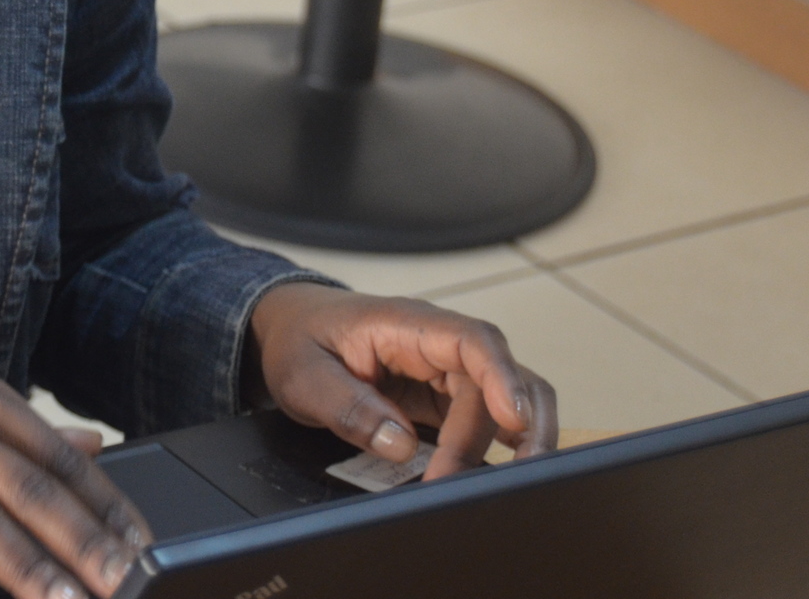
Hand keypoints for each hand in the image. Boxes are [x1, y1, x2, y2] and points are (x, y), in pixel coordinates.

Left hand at [248, 283, 558, 479]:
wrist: (288, 328)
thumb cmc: (299, 340)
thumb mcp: (303, 375)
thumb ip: (348, 407)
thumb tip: (399, 444)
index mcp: (406, 324)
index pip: (474, 340)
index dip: (503, 377)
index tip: (513, 420)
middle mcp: (437, 344)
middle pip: (498, 380)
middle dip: (502, 433)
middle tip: (482, 484)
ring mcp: (444, 371)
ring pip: (505, 398)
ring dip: (519, 438)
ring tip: (515, 484)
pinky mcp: (442, 398)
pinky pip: (483, 419)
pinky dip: (494, 448)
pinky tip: (488, 479)